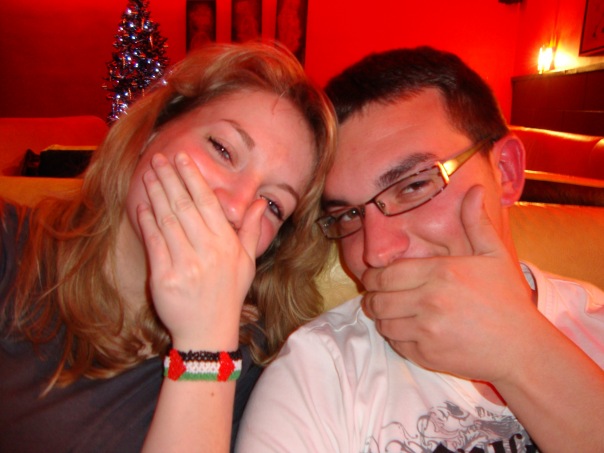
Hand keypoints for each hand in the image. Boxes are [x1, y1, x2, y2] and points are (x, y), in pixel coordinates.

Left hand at [137, 152, 265, 350]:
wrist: (209, 332)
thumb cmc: (229, 295)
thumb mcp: (247, 262)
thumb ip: (250, 229)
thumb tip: (258, 202)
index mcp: (226, 244)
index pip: (207, 202)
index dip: (192, 177)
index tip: (182, 158)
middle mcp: (207, 250)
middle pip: (184, 206)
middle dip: (170, 178)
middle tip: (159, 158)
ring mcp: (185, 264)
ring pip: (167, 220)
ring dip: (156, 194)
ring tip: (148, 174)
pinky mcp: (165, 278)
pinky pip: (154, 243)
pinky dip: (147, 221)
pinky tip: (142, 204)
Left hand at [361, 185, 551, 383]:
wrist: (521, 348)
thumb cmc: (507, 299)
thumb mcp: (494, 255)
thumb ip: (476, 223)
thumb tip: (475, 190)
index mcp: (439, 273)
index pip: (385, 275)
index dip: (372, 278)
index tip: (374, 278)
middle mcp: (429, 301)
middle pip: (377, 300)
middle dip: (372, 297)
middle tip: (377, 296)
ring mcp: (426, 331)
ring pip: (383, 323)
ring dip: (382, 318)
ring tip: (392, 313)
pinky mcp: (427, 356)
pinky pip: (396, 344)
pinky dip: (396, 337)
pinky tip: (408, 331)